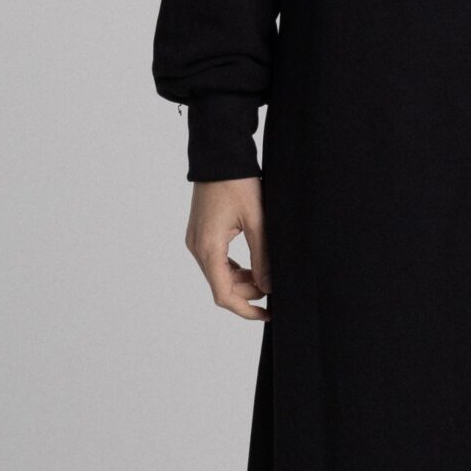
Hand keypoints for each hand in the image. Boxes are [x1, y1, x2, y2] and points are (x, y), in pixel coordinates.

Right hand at [188, 177, 270, 319]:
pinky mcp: (200, 233)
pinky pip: (216, 260)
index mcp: (209, 248)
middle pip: (221, 286)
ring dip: (241, 280)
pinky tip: (252, 263)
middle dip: (247, 292)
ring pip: (218, 274)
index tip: (266, 314)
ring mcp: (196, 240)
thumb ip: (263, 257)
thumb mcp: (258, 221)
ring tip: (266, 273)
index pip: (223, 295)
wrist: (219, 156)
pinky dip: (233, 267)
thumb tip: (268, 286)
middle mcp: (197, 247)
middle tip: (273, 285)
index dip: (245, 310)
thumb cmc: (238, 183)